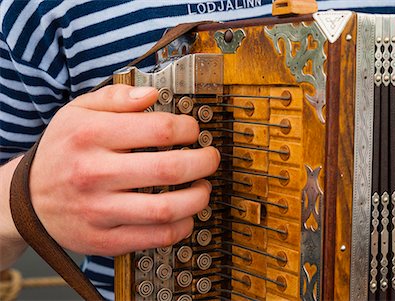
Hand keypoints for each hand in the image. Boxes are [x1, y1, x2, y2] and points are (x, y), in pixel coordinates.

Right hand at [27, 84, 219, 255]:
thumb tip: (151, 95)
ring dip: (198, 197)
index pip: (157, 129)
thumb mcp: (77, 112)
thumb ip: (115, 97)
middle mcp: (94, 173)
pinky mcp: (104, 239)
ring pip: (165, 208)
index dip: (187, 128)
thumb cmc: (62, 151)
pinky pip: (155, 237)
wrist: (28, 199)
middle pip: (168, 169)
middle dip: (203, 162)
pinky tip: (186, 214)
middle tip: (211, 158)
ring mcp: (99, 210)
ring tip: (203, 187)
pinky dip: (181, 226)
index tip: (193, 130)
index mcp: (90, 135)